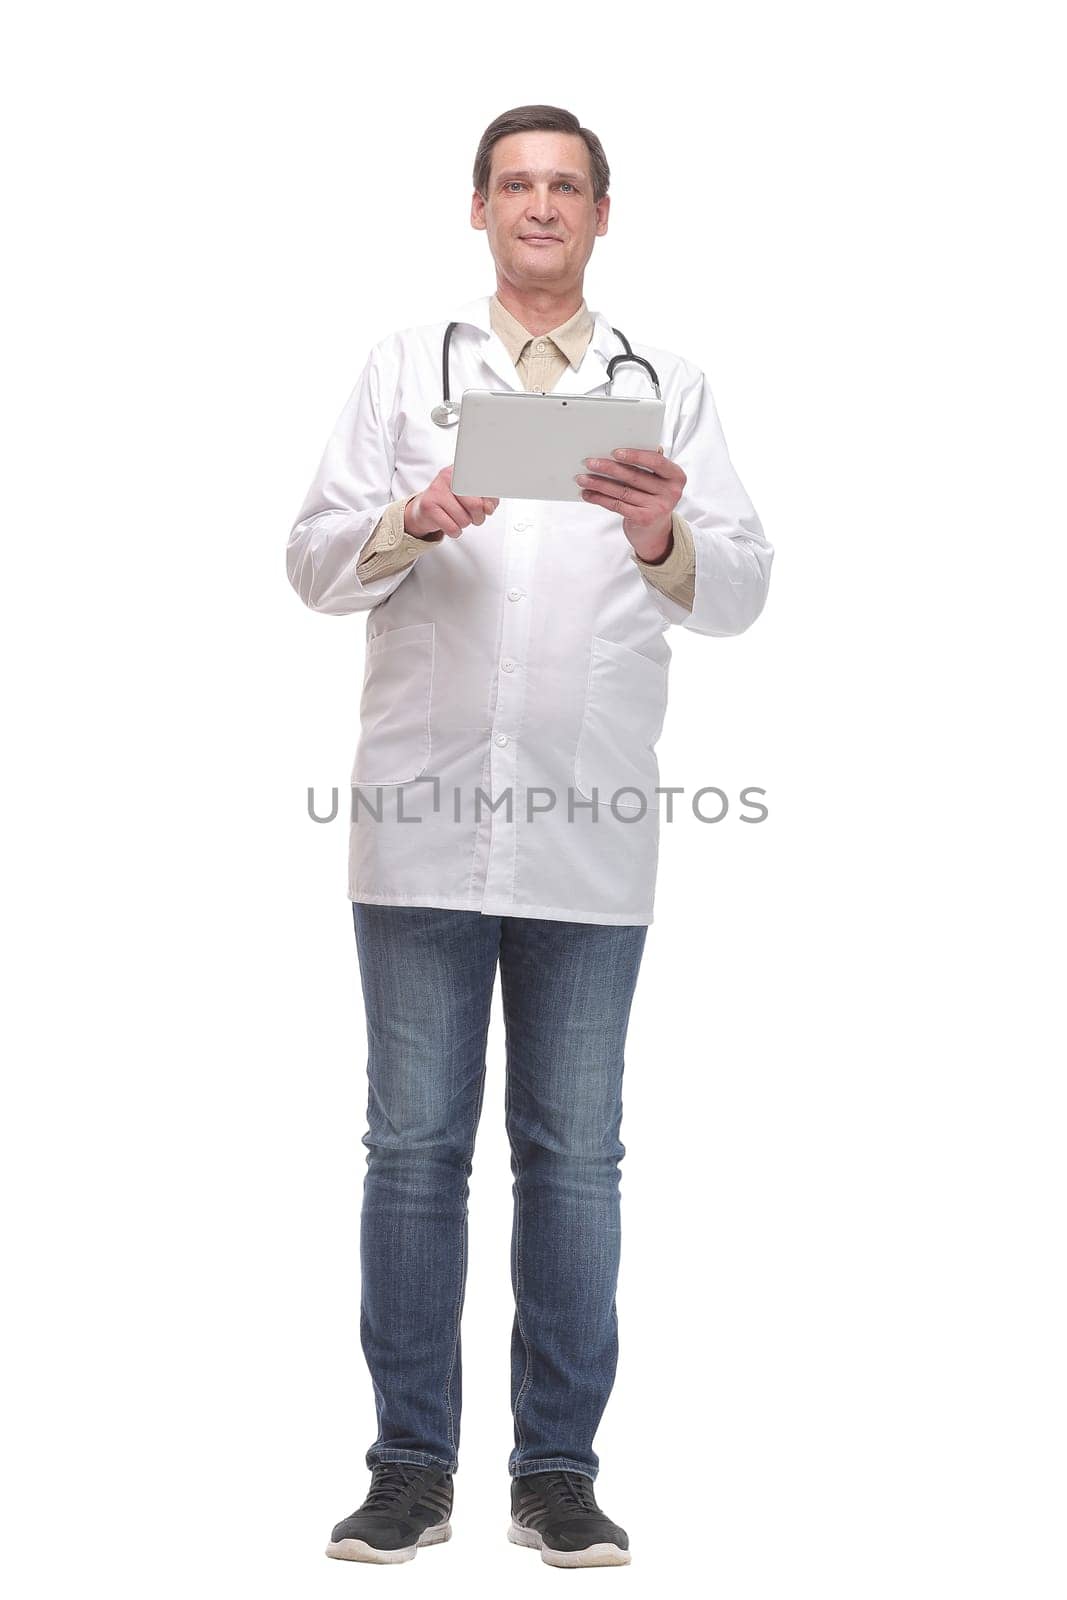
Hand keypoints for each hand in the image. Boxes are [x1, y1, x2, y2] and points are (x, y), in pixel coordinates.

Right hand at [404, 465, 499, 537]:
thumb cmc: (454, 502)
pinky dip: (455, 532)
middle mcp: (448, 475)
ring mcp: (436, 489)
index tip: (487, 507)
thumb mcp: (474, 497)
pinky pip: (452, 528)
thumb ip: (487, 500)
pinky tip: (450, 525)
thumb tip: (488, 508)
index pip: (485, 485)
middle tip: (474, 518)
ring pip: (464, 519)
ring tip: (457, 518)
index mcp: (463, 469)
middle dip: (478, 517)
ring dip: (464, 525)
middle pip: (475, 505)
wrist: (426, 509)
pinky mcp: (428, 506)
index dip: (490, 501)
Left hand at [575, 445, 684, 560]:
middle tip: (589, 462)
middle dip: (608, 468)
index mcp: (676, 476)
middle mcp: (671, 492)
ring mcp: (658, 507)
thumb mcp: (657, 481)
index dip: (635, 455)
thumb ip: (646, 466)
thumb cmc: (653, 499)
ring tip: (582, 479)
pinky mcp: (644, 519)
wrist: (656, 532)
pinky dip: (600, 499)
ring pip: (622, 491)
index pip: (656, 461)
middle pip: (634, 476)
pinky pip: (617, 505)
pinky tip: (588, 494)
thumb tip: (618, 452)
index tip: (615, 452)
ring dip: (599, 484)